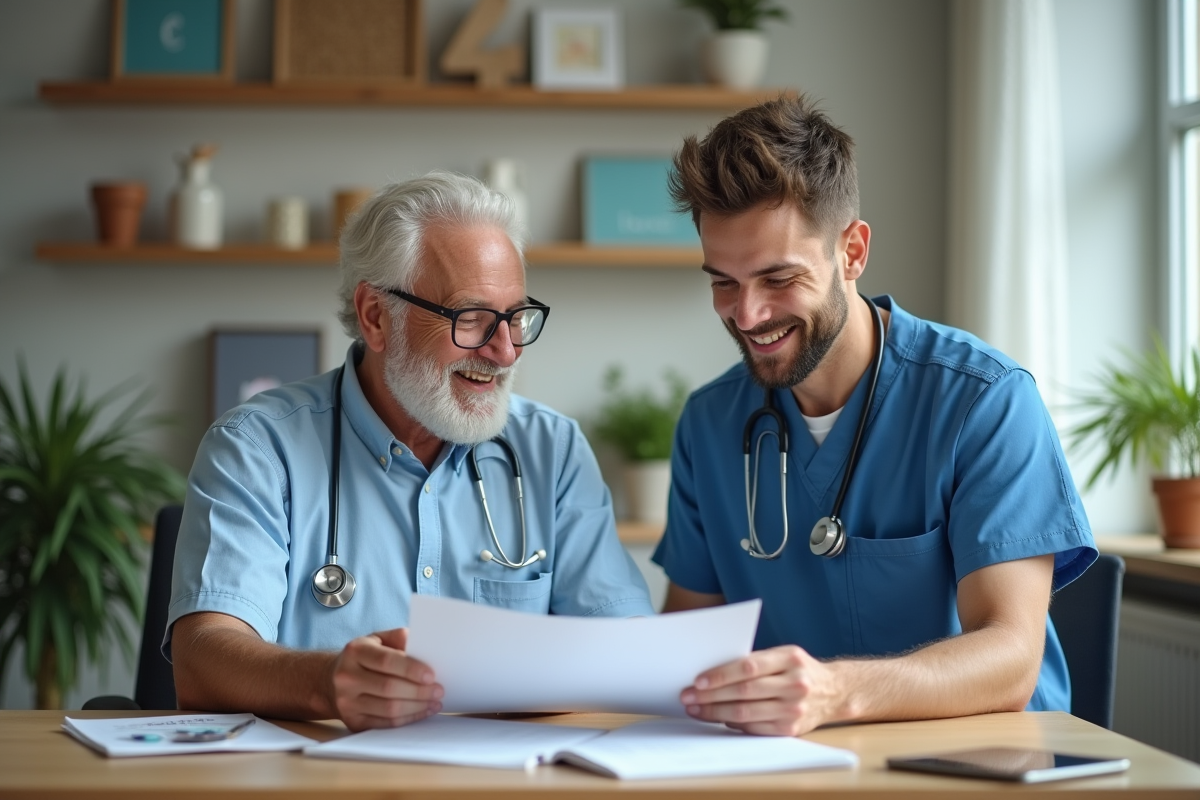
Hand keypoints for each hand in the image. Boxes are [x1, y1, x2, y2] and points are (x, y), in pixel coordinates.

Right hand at [328, 628, 443, 730]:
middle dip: (419, 691)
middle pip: (389, 688)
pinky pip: (385, 724)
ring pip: (388, 709)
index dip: (411, 669)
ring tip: (435, 702)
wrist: (334, 679)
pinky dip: (408, 719)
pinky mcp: (352, 721)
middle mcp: (346, 677)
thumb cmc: (366, 657)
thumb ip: (400, 638)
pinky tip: (422, 712)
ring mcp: (346, 702)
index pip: (386, 661)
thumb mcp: (379, 639)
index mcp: (355, 651)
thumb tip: (425, 644)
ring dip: (417, 707)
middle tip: (439, 690)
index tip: (432, 675)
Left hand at [680, 645, 841, 735]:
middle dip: (711, 695)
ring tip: (696, 709)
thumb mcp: (784, 655)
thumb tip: (713, 671)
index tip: (698, 680)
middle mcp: (795, 684)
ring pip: (746, 712)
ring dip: (716, 712)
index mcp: (790, 659)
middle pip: (744, 691)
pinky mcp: (791, 730)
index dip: (721, 674)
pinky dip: (733, 724)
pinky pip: (754, 728)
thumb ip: (755, 661)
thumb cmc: (799, 669)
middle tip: (688, 696)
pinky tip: (718, 719)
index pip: (749, 667)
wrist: (834, 692)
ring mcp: (794, 709)